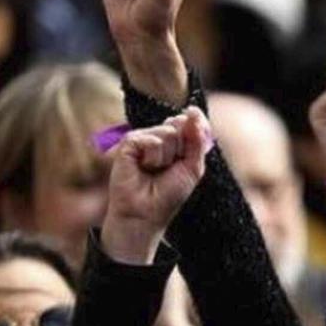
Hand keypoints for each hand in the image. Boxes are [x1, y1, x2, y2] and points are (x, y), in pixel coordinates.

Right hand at [101, 107, 211, 262]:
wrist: (146, 214)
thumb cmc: (169, 194)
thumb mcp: (192, 167)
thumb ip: (196, 139)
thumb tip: (192, 112)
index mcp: (175, 142)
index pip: (189, 121)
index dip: (195, 129)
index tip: (190, 150)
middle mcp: (158, 137)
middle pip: (180, 124)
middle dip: (181, 150)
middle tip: (168, 169)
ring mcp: (143, 139)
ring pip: (167, 132)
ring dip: (167, 157)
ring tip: (154, 171)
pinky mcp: (128, 143)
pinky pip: (151, 140)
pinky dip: (152, 157)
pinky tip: (143, 168)